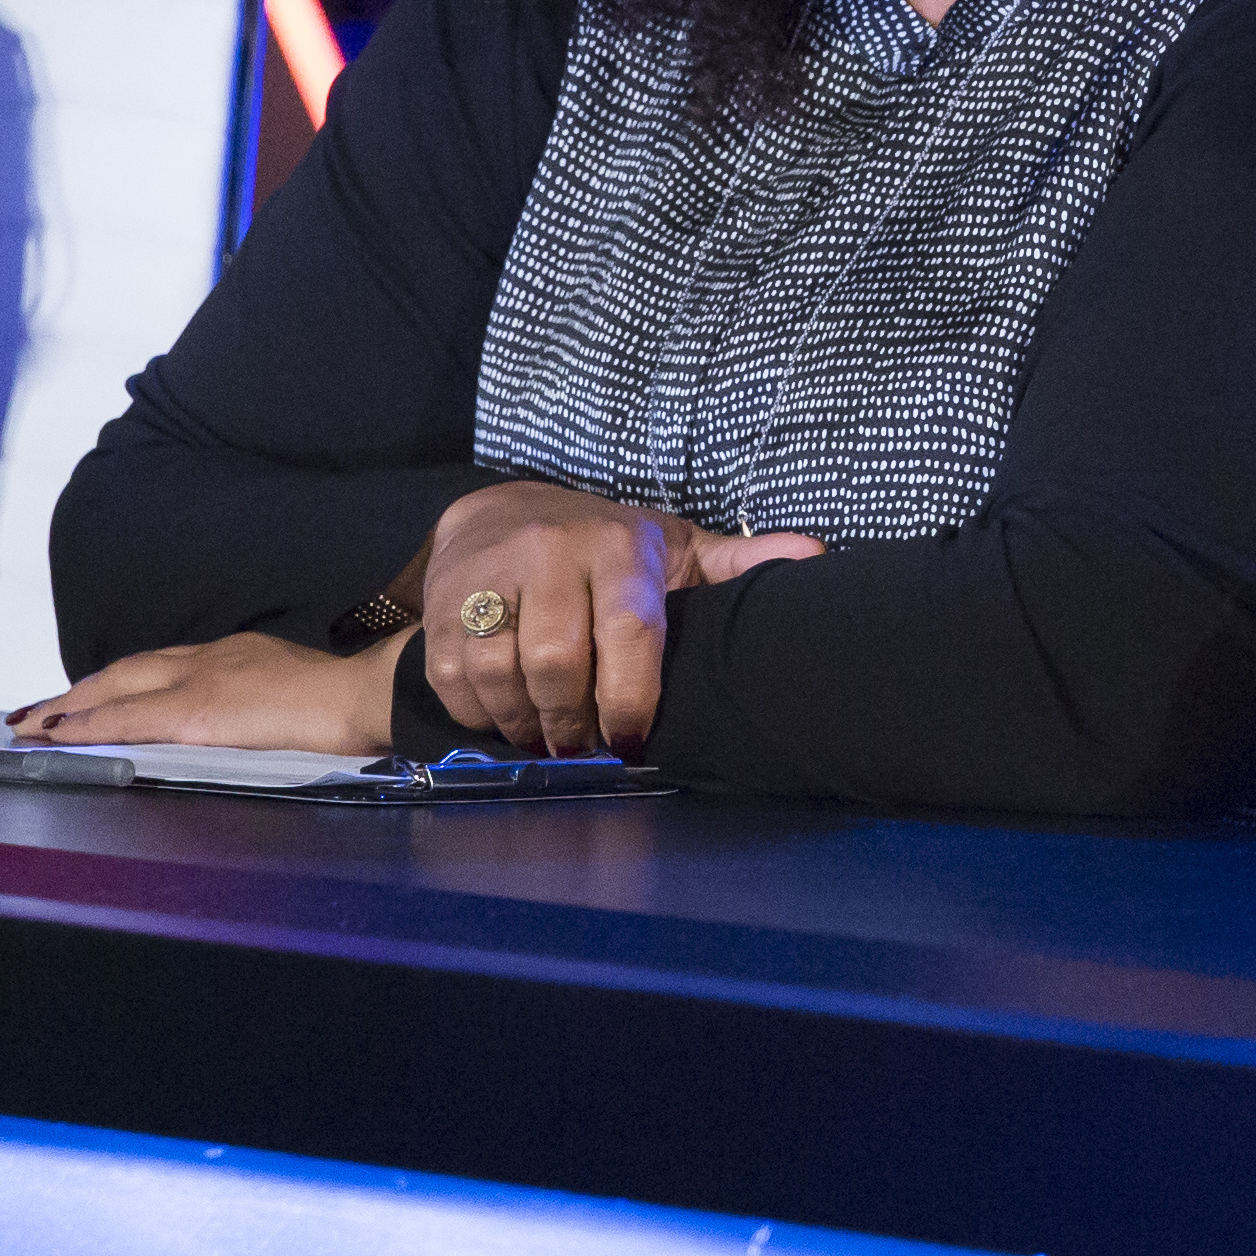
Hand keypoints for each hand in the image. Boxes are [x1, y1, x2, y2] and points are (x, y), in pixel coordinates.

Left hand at [14, 630, 398, 752]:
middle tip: (38, 710)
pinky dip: (87, 724)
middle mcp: (207, 659)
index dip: (121, 682)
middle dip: (81, 691)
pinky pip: (125, 718)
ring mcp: (197, 682)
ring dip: (70, 705)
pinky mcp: (194, 712)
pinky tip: (59, 733)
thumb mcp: (291, 689)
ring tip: (33, 723)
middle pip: (128, 670)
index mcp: (232, 656)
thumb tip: (242, 724)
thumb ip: (258, 702)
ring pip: (117, 688)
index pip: (162, 666)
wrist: (359, 696)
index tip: (93, 695)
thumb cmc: (342, 702)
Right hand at [410, 481, 820, 755]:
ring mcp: (488, 578)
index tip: (631, 739)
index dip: (631, 701)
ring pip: (502, 675)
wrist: (497, 510)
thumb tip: (815, 558)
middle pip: (557, 666)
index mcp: (618, 549)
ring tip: (545, 735)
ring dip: (525, 725)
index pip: (630, 635)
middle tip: (583, 745)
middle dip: (572, 724)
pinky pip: (455, 679)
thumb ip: (738, 563)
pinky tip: (503, 715)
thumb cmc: (600, 545)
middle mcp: (550, 554)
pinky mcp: (440, 604)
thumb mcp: (672, 548)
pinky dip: (480, 714)